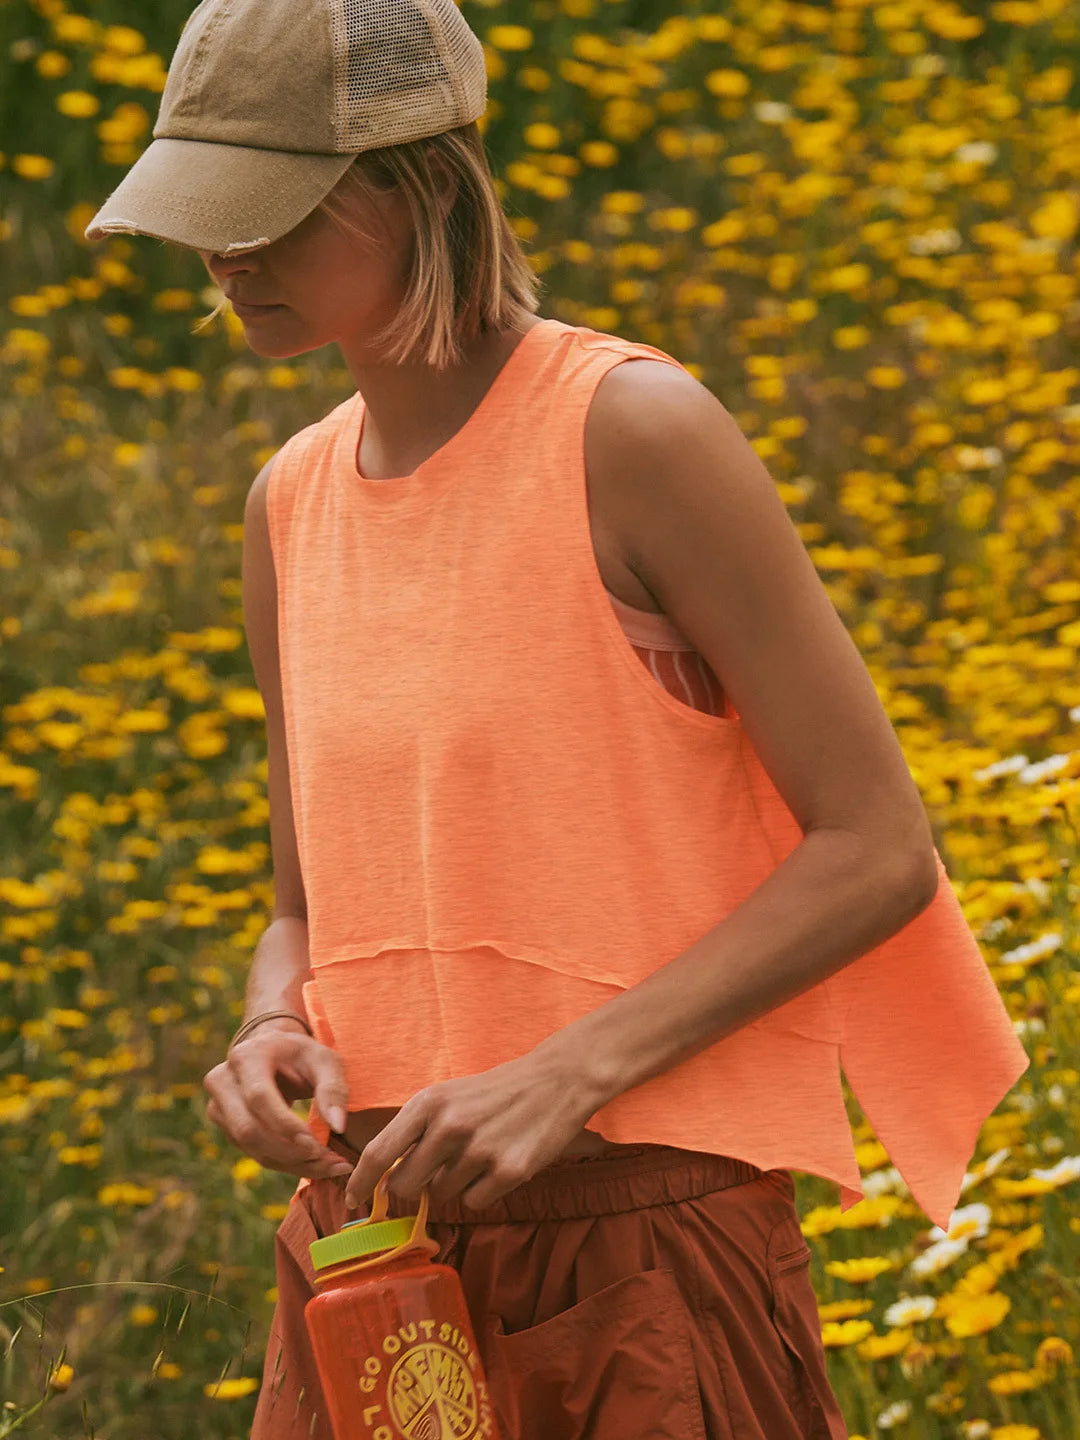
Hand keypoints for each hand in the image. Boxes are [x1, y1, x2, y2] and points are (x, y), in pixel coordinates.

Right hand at [203, 1020, 354, 1180]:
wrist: (276, 1053)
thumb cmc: (303, 1056)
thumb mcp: (325, 1060)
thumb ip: (334, 1088)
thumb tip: (337, 1126)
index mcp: (247, 1056)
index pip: (259, 1097)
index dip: (285, 1125)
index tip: (318, 1145)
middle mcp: (223, 1080)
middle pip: (248, 1129)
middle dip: (290, 1152)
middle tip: (332, 1162)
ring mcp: (218, 1105)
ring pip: (251, 1147)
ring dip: (292, 1163)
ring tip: (331, 1165)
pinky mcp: (225, 1126)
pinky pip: (254, 1153)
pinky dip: (286, 1163)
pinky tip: (314, 1163)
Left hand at [341, 1046, 602, 1213]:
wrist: (557, 1079)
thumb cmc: (496, 1091)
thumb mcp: (449, 1096)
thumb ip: (417, 1131)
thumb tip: (387, 1178)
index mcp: (428, 1102)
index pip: (378, 1152)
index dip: (360, 1182)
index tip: (353, 1200)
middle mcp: (448, 1126)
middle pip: (405, 1185)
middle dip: (414, 1187)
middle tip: (437, 1171)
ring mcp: (479, 1150)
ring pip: (442, 1195)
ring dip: (455, 1184)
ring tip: (480, 1154)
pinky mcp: (508, 1171)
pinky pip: (474, 1202)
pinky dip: (482, 1191)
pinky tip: (500, 1163)